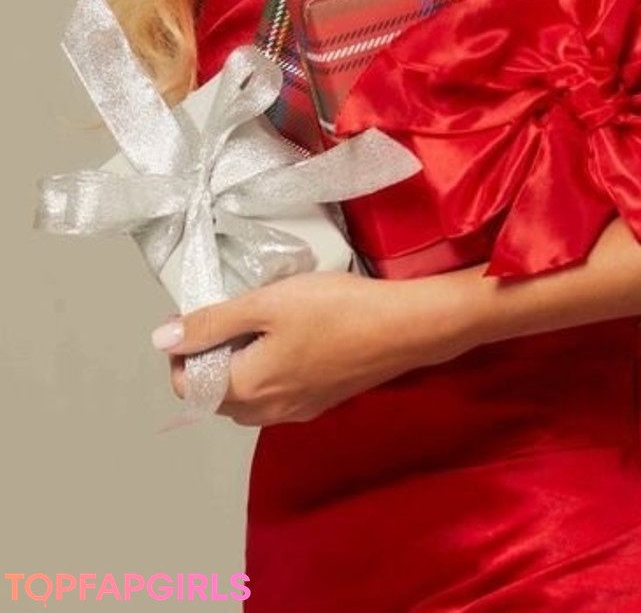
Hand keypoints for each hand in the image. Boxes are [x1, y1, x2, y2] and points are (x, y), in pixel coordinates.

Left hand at [153, 269, 471, 426]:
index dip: (183, 351)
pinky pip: (276, 396)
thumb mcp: (267, 304)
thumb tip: (161, 339)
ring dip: (240, 368)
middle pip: (216, 395)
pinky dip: (267, 373)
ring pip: (247, 398)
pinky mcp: (322, 402)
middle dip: (211, 360)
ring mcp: (298, 410)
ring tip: (261, 323)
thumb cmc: (335, 310)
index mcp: (247, 389)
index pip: (189, 385)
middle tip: (231, 315)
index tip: (200, 315)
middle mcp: (267, 412)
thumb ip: (212, 322)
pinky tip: (291, 339)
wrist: (404, 327)